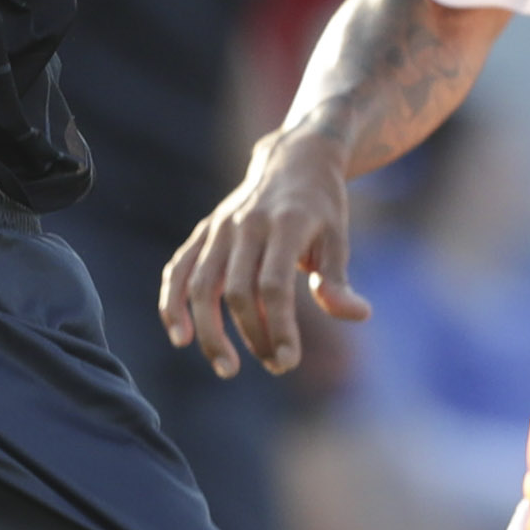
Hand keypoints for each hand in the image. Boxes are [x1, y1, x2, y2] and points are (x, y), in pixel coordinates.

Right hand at [161, 129, 369, 378]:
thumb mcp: (339, 239)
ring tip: (226, 368)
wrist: (293, 161)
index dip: (278, 327)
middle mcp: (246, 224)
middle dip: (253, 336)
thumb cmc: (322, 208)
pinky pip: (177, 270)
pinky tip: (182, 337)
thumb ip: (338, 280)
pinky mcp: (203, 232)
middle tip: (275, 366)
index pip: (274, 286)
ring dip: (210, 332)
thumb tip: (357, 315)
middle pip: (236, 291)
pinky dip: (172, 304)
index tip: (288, 361)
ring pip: (201, 286)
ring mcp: (219, 228)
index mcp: (286, 224)